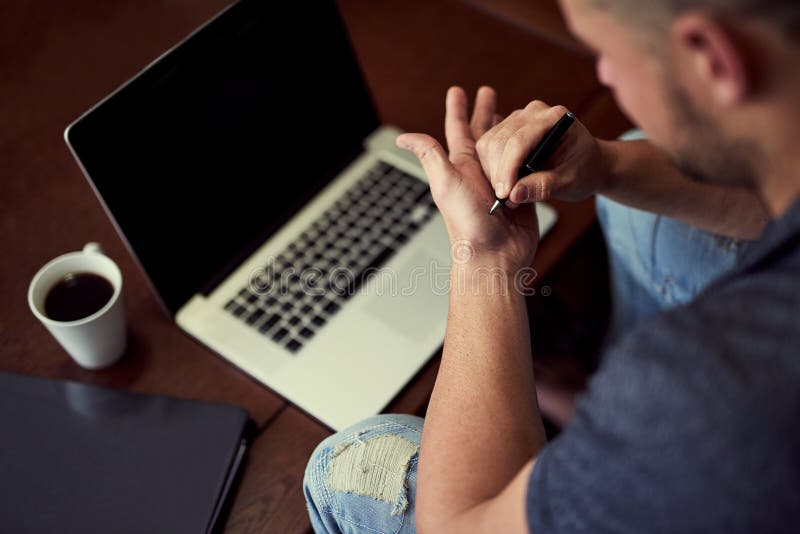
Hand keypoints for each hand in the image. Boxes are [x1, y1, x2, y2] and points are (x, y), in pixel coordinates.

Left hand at [396, 86, 539, 270]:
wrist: (493, 255)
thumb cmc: (467, 223)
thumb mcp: (445, 183)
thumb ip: (429, 156)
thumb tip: (402, 138)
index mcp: (461, 165)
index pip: (458, 129)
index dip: (457, 109)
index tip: (457, 90)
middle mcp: (479, 171)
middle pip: (482, 132)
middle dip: (484, 112)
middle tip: (488, 92)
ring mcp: (500, 181)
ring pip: (506, 146)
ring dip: (509, 128)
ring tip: (513, 112)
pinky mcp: (521, 192)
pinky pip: (526, 165)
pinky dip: (529, 151)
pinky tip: (533, 144)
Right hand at [475, 99, 608, 204]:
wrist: (588, 162)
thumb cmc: (584, 169)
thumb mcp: (570, 182)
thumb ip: (543, 186)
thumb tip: (513, 195)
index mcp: (554, 118)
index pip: (520, 141)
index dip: (508, 169)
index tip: (505, 195)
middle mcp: (533, 112)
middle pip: (500, 141)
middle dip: (498, 173)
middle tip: (505, 201)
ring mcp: (517, 118)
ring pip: (489, 144)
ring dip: (492, 172)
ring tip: (507, 194)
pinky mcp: (506, 129)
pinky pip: (487, 147)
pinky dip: (490, 168)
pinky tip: (504, 183)